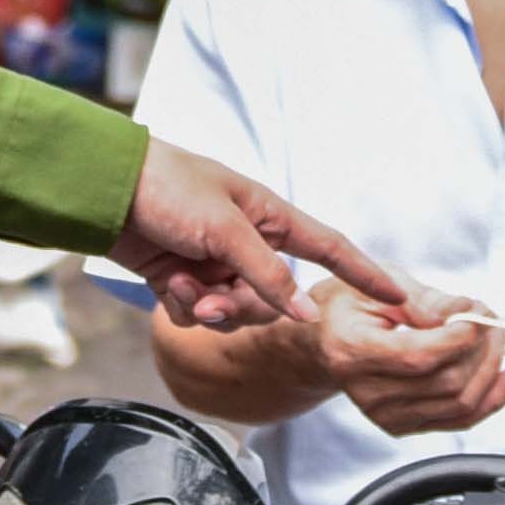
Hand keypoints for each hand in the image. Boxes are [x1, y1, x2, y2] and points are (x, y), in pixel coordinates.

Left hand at [110, 143, 407, 331]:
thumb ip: (268, 275)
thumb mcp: (225, 230)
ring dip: (207, 307)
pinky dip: (184, 308)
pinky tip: (166, 284)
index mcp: (269, 217)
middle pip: (273, 299)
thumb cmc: (169, 188)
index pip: (330, 248)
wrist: (105, 191)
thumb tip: (307, 314)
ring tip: (180, 284)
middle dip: (240, 307)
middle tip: (210, 299)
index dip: (364, 273)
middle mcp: (248, 243)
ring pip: (234, 312)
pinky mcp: (184, 280)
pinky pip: (199, 316)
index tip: (399, 296)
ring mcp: (216, 264)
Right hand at [302, 284, 504, 434]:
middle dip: (484, 348)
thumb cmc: (346, 307)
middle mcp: (365, 391)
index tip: (479, 313)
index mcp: (352, 350)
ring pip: (460, 404)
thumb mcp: (378, 285)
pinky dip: (491, 398)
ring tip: (496, 339)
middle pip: (448, 382)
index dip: (461, 336)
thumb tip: (465, 312)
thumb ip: (424, 299)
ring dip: (492, 370)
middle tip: (491, 319)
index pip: (420, 356)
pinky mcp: (400, 425)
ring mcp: (383, 414)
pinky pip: (459, 420)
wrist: (322, 342)